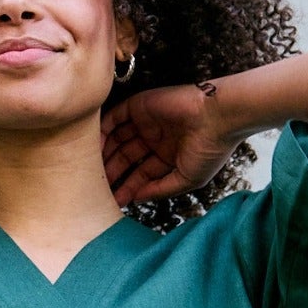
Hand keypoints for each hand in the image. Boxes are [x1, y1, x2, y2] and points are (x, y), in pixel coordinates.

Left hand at [101, 83, 235, 205]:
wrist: (218, 116)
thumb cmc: (210, 149)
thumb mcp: (187, 179)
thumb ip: (160, 189)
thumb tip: (136, 199)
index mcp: (168, 156)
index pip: (140, 175)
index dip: (126, 188)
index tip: (111, 201)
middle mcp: (155, 139)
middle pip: (125, 158)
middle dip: (110, 172)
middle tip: (93, 185)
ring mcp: (146, 122)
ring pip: (117, 139)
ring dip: (104, 153)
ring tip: (88, 169)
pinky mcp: (140, 106)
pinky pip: (115, 118)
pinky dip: (103, 131)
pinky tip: (94, 147)